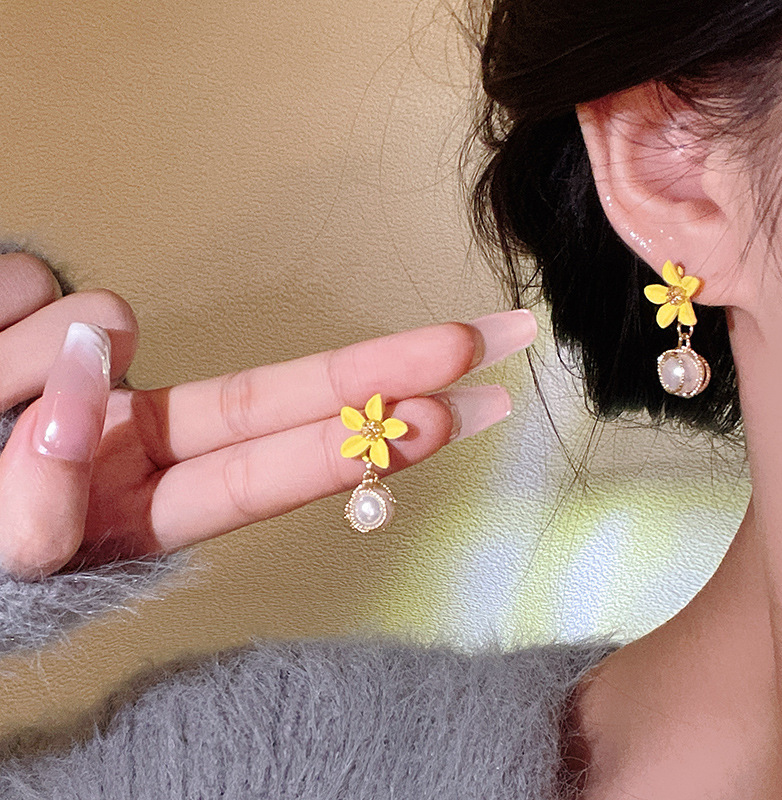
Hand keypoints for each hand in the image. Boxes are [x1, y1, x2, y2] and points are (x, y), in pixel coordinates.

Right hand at [0, 293, 535, 577]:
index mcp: (153, 503)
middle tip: (498, 337)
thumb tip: (98, 350)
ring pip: (97, 319)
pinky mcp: (46, 316)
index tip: (453, 406)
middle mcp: (147, 436)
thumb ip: (44, 492)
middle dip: (387, 364)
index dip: (363, 436)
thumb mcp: (12, 547)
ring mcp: (103, 374)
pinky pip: (30, 285)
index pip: (279, 465)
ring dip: (28, 356)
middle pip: (283, 396)